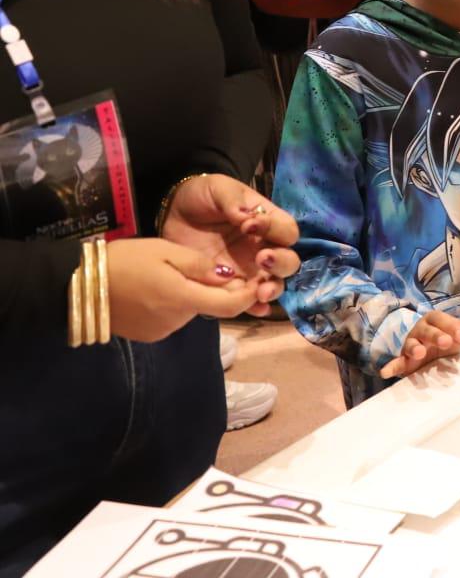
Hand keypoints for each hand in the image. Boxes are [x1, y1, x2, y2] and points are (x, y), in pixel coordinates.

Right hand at [106, 237, 272, 341]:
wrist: (78, 287)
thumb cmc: (123, 261)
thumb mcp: (165, 251)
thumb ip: (200, 265)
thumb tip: (230, 275)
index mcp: (184, 299)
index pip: (232, 306)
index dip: (249, 294)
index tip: (256, 279)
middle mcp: (178, 321)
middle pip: (210, 305)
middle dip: (214, 288)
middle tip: (201, 265)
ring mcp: (162, 331)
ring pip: (191, 310)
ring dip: (192, 295)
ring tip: (170, 273)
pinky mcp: (149, 335)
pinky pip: (173, 317)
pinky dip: (174, 303)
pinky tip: (156, 289)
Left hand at [159, 174, 299, 317]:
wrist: (171, 214)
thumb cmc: (202, 197)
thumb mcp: (218, 188)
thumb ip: (232, 199)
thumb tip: (246, 217)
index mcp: (267, 222)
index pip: (286, 230)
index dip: (275, 229)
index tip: (249, 225)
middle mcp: (264, 248)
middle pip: (288, 261)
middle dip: (280, 262)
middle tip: (262, 259)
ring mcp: (249, 270)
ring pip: (274, 284)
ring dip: (272, 288)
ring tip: (261, 291)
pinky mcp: (229, 286)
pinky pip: (247, 301)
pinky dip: (254, 307)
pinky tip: (255, 309)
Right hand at [380, 311, 459, 378]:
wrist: (432, 353)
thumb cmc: (447, 339)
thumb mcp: (456, 334)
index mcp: (434, 320)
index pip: (441, 319)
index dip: (452, 325)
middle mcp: (420, 330)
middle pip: (426, 330)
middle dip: (436, 335)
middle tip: (446, 342)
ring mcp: (410, 345)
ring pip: (410, 344)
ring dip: (414, 348)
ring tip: (419, 353)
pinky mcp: (404, 361)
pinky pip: (396, 363)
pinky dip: (391, 367)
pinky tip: (385, 372)